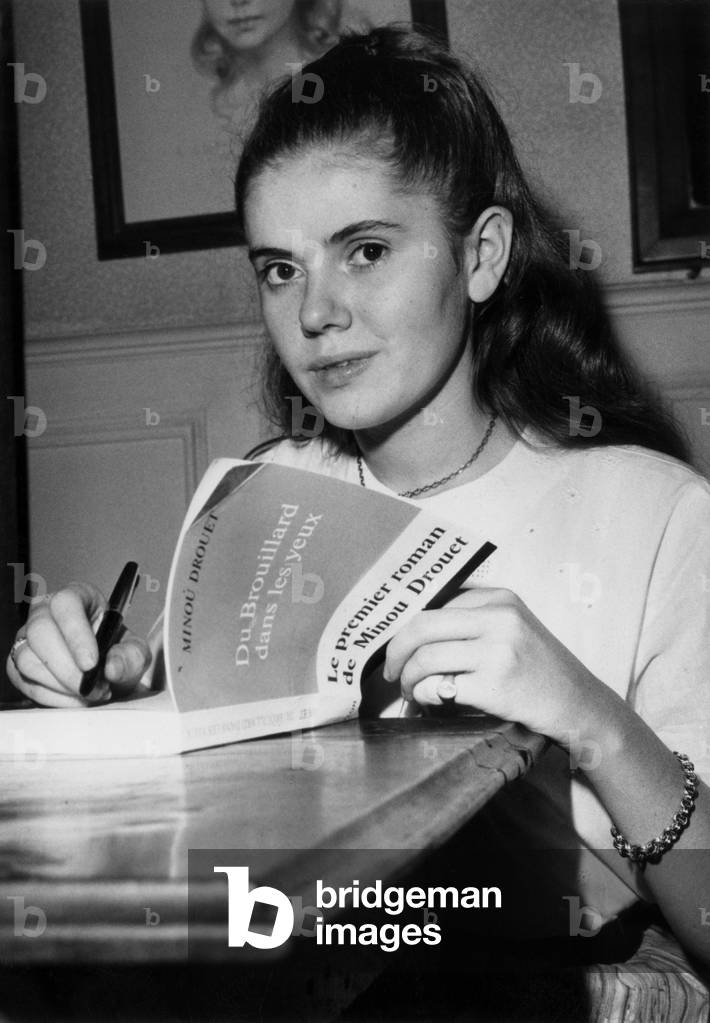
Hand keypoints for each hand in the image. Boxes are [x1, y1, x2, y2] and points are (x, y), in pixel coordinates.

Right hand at [6, 584, 150, 707]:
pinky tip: (74, 699)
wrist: (106, 673)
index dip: (76, 633)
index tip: (91, 663)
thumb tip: (112, 668)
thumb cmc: (117, 653)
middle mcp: (47, 612)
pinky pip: (24, 681)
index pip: (66, 603)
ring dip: (60, 685)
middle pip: (40, 631)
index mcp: (78, 597)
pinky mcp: (18, 664)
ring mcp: (28, 638)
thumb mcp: (135, 653)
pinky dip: (52, 697)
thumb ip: (131, 657)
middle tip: (92, 687)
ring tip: (89, 693)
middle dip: (67, 668)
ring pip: (28, 659)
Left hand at [383, 587, 596, 742]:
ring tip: (411, 692)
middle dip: (396, 651)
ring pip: (426, 658)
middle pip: (422, 626)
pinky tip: (430, 703)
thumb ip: (473, 622)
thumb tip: (413, 633)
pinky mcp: (495, 685)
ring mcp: (497, 651)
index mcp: (499, 598)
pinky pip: (438, 687)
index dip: (407, 631)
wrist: (579, 704)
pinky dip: (425, 696)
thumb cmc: (541, 669)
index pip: (434, 607)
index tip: (399, 649)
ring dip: (408, 679)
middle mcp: (499, 618)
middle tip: (391, 672)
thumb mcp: (514, 627)